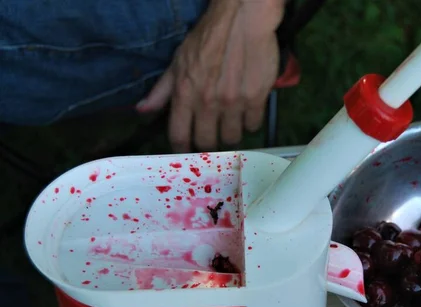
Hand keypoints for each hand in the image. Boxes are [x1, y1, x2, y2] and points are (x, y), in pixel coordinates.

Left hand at [137, 0, 282, 151]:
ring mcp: (233, 103)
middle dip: (209, 143)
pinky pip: (253, 125)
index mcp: (185, 95)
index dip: (182, 149)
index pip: (179, 136)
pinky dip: (250, 122)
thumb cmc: (208, 38)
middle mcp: (207, 103)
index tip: (187, 149)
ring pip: (232, 138)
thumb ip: (162, 90)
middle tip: (213, 135)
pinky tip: (247, 112)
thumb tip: (142, 110)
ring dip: (231, 134)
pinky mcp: (256, 99)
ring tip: (231, 123)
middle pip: (207, 143)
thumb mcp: (178, 61)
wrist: (242, 19)